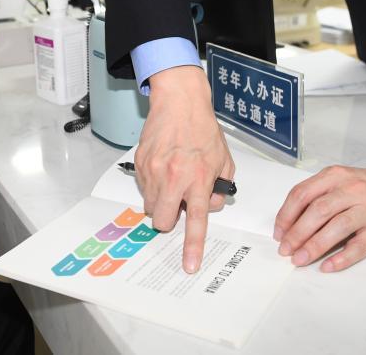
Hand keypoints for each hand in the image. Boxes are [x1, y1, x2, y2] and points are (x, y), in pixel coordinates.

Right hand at [137, 65, 234, 273]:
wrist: (180, 101)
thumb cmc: (203, 128)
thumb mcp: (225, 159)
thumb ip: (220, 187)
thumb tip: (210, 206)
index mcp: (198, 177)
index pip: (196, 219)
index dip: (191, 245)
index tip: (188, 264)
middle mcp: (173, 177)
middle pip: (161, 220)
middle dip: (168, 220)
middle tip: (177, 204)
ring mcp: (153, 171)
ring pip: (150, 206)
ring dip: (161, 201)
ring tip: (172, 178)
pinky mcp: (140, 163)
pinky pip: (143, 188)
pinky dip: (153, 185)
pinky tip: (163, 166)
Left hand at [274, 154, 365, 271]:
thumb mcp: (343, 180)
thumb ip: (319, 195)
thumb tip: (290, 224)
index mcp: (337, 176)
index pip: (303, 194)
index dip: (286, 215)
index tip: (278, 232)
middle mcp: (353, 189)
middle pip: (317, 211)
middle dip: (296, 233)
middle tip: (285, 250)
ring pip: (336, 227)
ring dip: (313, 246)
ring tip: (299, 259)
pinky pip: (359, 246)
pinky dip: (341, 258)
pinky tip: (327, 266)